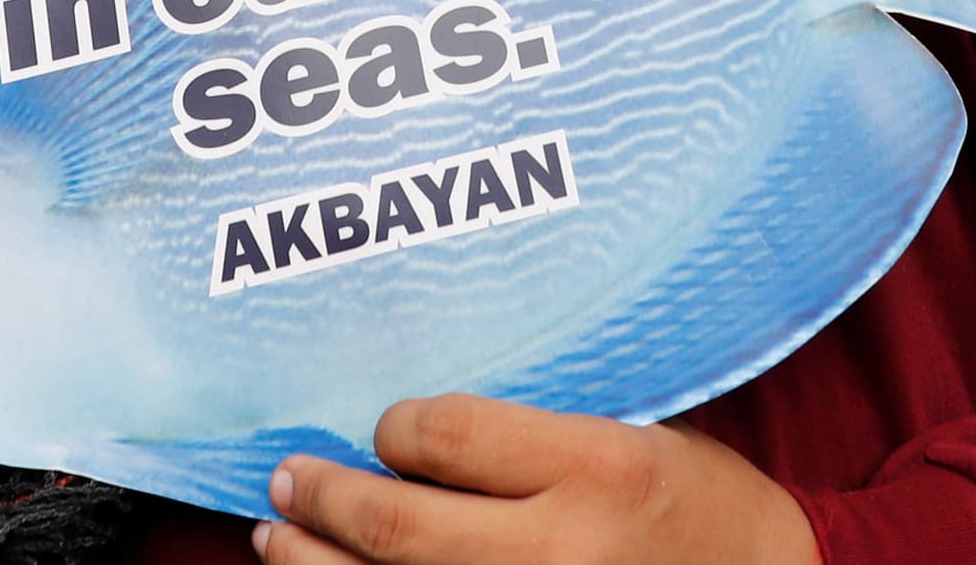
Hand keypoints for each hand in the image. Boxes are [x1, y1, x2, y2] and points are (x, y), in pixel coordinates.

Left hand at [261, 396, 813, 564]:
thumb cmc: (697, 506)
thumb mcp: (634, 435)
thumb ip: (535, 432)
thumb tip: (407, 423)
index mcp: (599, 470)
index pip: (444, 437)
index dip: (395, 427)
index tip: (387, 426)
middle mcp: (561, 552)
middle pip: (398, 529)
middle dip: (325, 498)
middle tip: (287, 475)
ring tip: (277, 536)